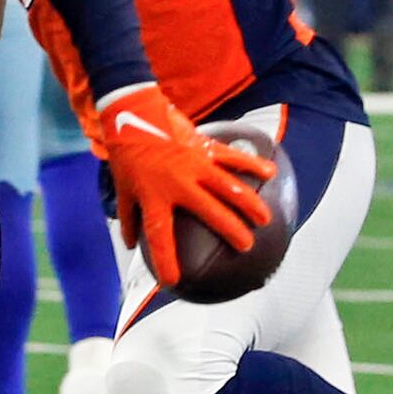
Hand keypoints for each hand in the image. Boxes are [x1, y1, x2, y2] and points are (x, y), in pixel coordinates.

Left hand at [99, 83, 273, 287]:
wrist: (133, 112)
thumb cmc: (127, 153)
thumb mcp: (122, 189)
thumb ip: (129, 219)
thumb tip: (133, 244)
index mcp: (154, 196)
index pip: (160, 235)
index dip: (166, 260)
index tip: (172, 282)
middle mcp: (178, 183)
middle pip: (210, 211)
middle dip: (230, 230)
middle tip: (246, 246)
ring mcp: (195, 164)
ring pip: (228, 185)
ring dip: (249, 202)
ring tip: (265, 218)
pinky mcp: (204, 147)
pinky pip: (231, 157)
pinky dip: (251, 164)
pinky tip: (270, 173)